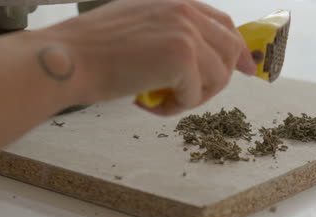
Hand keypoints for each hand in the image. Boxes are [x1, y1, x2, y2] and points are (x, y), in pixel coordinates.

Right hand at [42, 0, 255, 114]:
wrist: (68, 59)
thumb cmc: (96, 49)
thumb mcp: (140, 25)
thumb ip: (173, 32)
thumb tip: (198, 55)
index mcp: (177, 3)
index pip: (224, 24)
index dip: (238, 49)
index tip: (248, 68)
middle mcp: (185, 12)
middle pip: (230, 50)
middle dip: (219, 79)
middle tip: (195, 96)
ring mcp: (186, 32)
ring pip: (218, 76)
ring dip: (196, 96)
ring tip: (164, 100)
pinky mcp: (181, 57)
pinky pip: (196, 94)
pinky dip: (177, 106)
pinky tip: (152, 104)